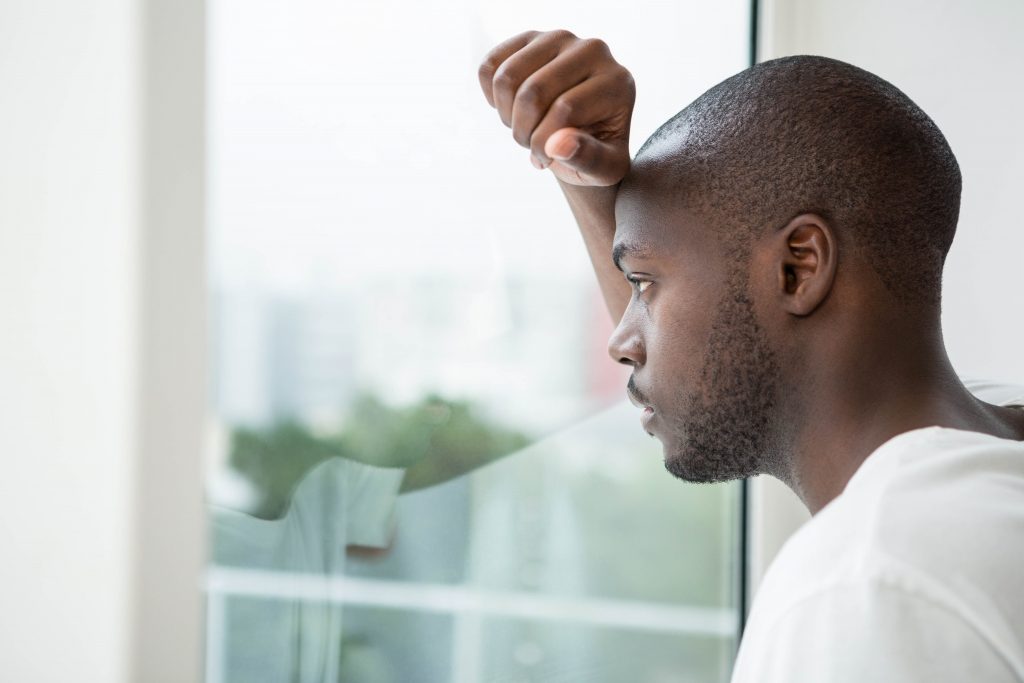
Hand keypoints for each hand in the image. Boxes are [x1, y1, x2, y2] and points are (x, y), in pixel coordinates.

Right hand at [478, 30, 635, 186]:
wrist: (585, 133)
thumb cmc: (596, 152)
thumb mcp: (604, 170)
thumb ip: (589, 160)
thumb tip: (558, 145)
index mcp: (617, 81)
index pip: (564, 109)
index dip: (544, 143)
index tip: (547, 160)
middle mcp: (592, 50)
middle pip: (532, 92)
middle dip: (523, 132)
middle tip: (532, 146)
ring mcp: (559, 39)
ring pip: (506, 78)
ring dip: (506, 116)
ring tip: (525, 128)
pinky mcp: (531, 38)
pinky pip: (489, 67)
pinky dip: (491, 97)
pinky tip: (511, 108)